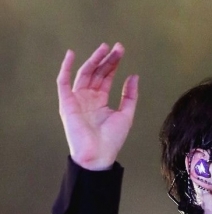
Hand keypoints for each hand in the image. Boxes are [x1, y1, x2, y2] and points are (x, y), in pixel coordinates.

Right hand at [56, 42, 138, 169]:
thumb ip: (130, 96)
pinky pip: (63, 82)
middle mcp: (88, 98)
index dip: (113, 64)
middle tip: (117, 47)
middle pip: (96, 73)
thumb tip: (134, 76)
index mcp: (100, 101)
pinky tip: (71, 55)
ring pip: (84, 74)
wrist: (98, 155)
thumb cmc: (111, 140)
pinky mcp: (67, 103)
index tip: (121, 51)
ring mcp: (77, 99)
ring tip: (104, 48)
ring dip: (93, 60)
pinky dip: (66, 68)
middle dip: (106, 59)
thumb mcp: (126, 115)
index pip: (106, 77)